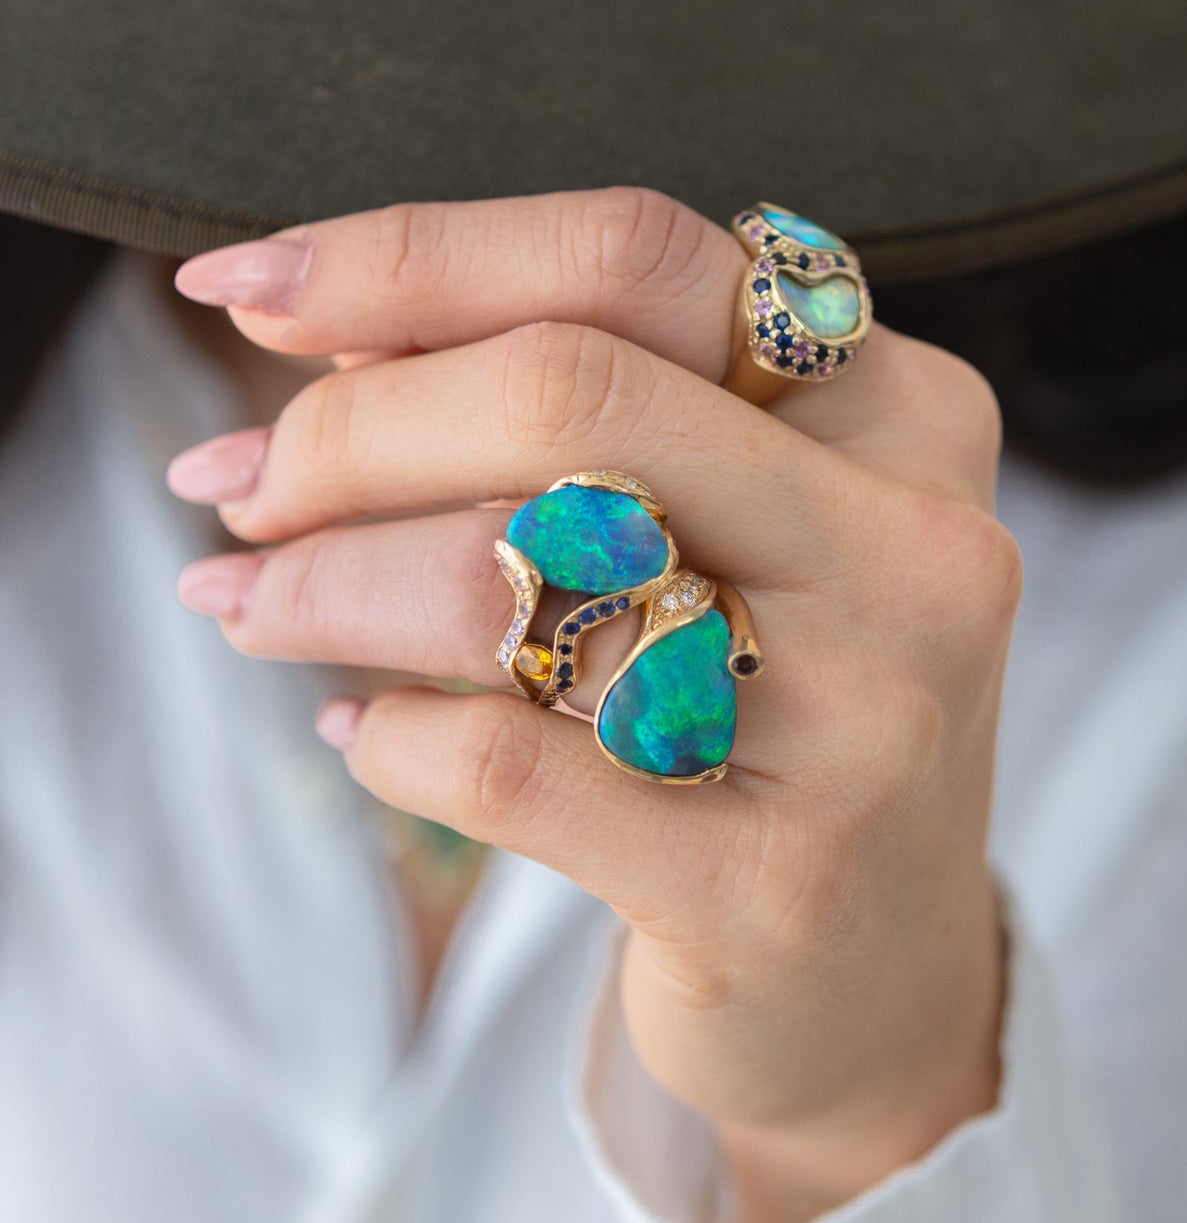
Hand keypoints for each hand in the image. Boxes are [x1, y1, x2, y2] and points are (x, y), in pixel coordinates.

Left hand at [168, 188, 1018, 1222]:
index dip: (418, 255)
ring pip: (518, 577)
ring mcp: (864, 718)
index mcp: (903, 417)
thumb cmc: (778, 714)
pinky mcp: (775, 881)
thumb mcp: (738, 529)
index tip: (252, 286)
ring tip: (245, 599)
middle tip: (237, 482)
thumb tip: (325, 330)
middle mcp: (912, 548)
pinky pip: (502, 764)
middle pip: (566, 392)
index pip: (637, 264)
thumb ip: (583, 416)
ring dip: (324, 577)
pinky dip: (390, 737)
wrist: (878, 967)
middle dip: (348, 426)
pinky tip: (368, 734)